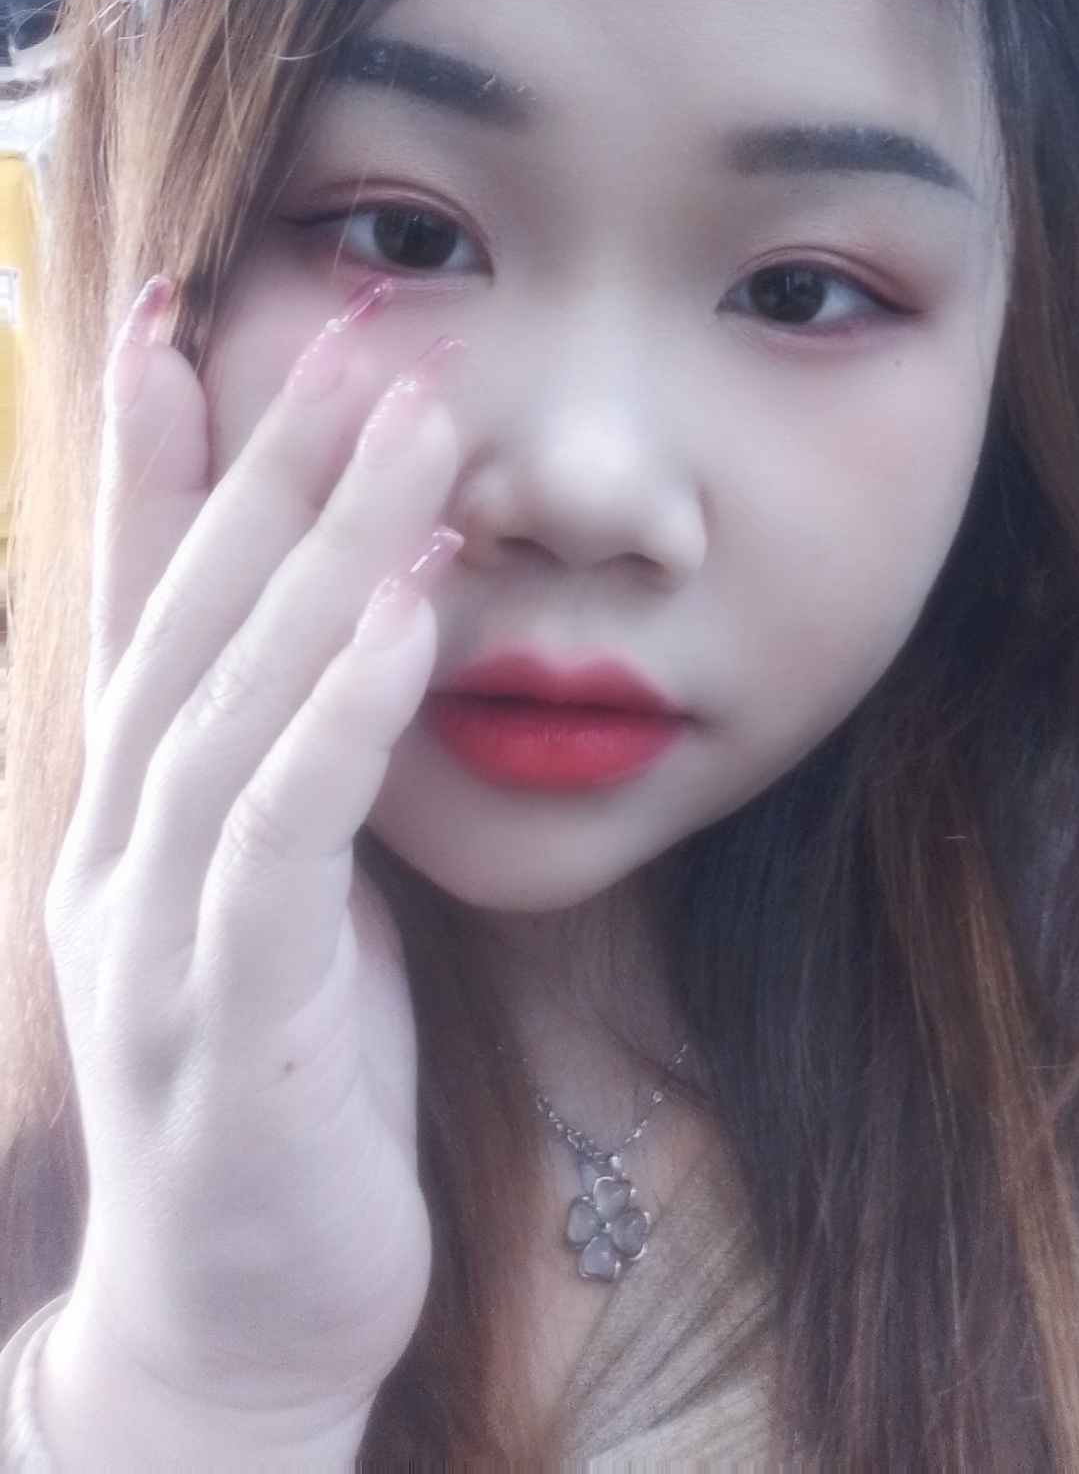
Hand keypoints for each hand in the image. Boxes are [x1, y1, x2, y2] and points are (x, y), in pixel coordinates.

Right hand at [38, 276, 461, 1462]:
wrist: (241, 1318)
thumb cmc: (287, 1087)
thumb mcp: (292, 902)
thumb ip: (301, 775)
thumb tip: (365, 635)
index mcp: (138, 814)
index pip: (142, 601)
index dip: (153, 454)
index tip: (185, 311)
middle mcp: (119, 850)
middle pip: (191, 618)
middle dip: (266, 459)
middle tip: (354, 322)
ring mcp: (155, 935)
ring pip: (233, 701)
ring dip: (319, 553)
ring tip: (407, 424)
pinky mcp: (228, 1021)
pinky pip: (284, 837)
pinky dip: (341, 716)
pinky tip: (408, 614)